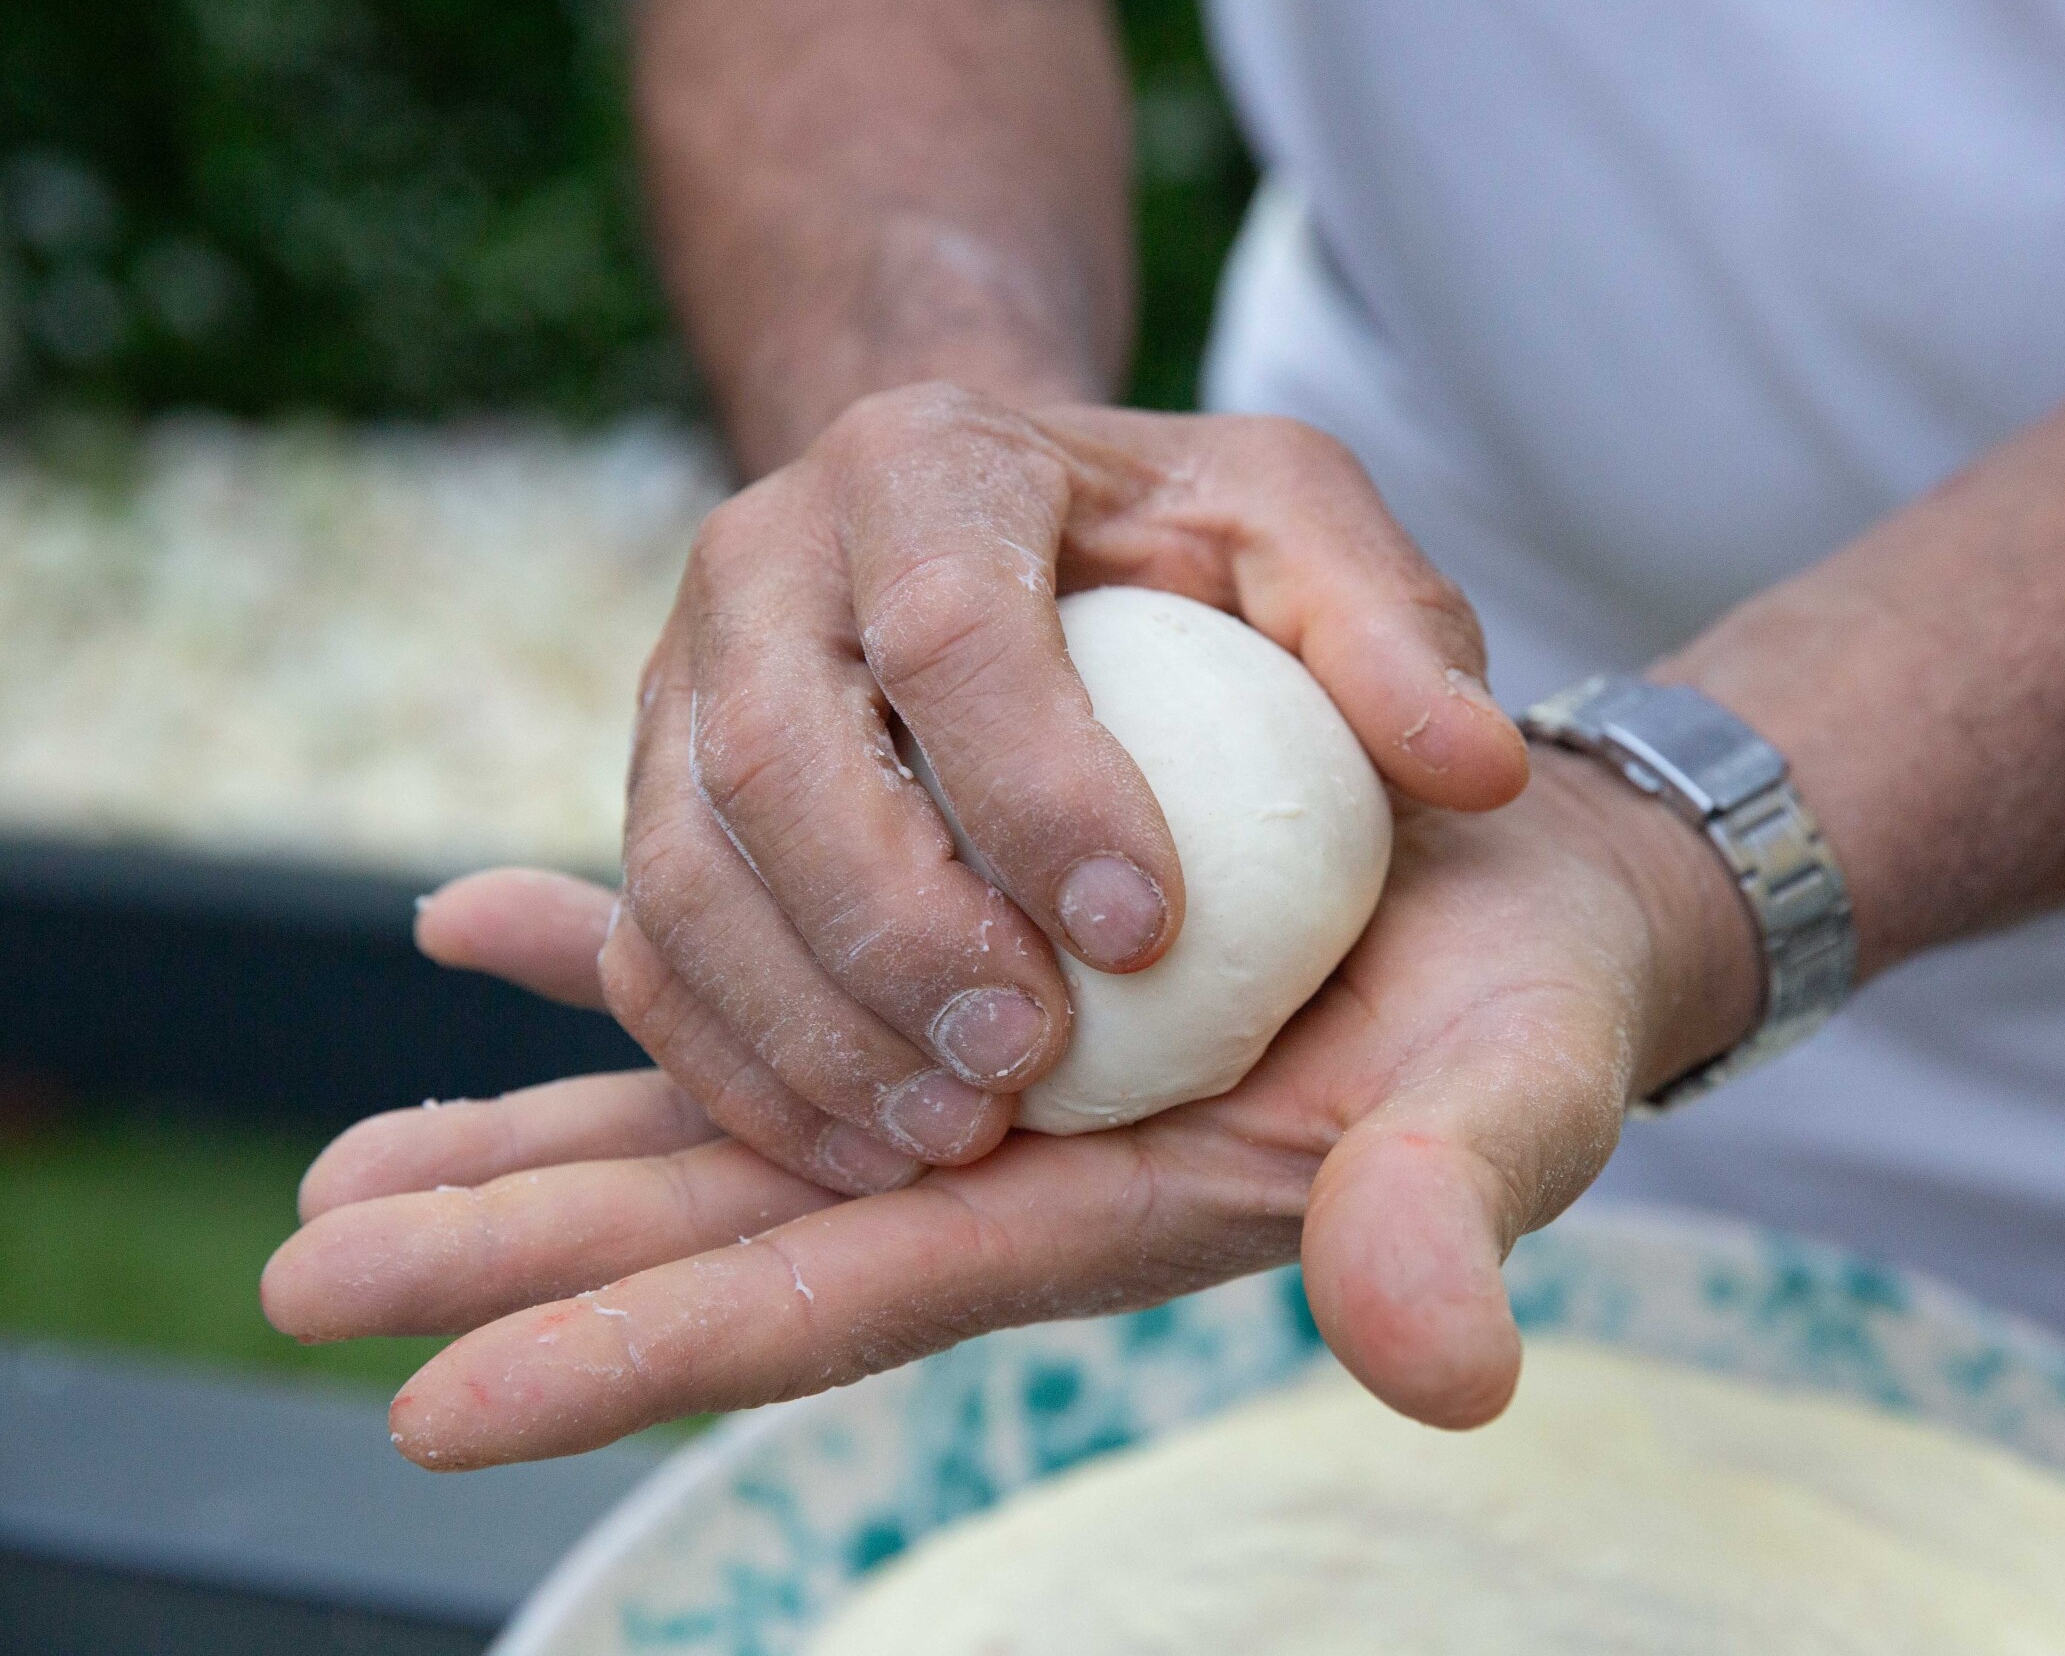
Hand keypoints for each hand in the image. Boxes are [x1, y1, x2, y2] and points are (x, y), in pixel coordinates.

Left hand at [263, 751, 1756, 1466]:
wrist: (1520, 880)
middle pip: (732, 1224)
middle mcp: (1007, 1158)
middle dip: (528, 1259)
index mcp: (1106, 1210)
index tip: (442, 1403)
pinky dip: (626, 947)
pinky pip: (771, 952)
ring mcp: (978, 1066)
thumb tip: (1430, 1367)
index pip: (846, 1299)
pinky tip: (495, 925)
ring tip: (348, 1173)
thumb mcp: (1520, 1091)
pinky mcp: (973, 957)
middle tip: (317, 1279)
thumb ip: (1454, 1215)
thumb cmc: (1528, 1001)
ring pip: (720, 1114)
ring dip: (538, 1132)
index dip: (652, 1353)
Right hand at [601, 383, 1528, 1189]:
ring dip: (804, 1028)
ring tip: (950, 1139)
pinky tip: (863, 1151)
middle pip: (774, 755)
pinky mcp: (656, 799)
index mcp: (931, 462)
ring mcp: (679, 679)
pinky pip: (649, 951)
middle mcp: (769, 555)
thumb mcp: (1306, 537)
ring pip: (683, 871)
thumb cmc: (1178, 551)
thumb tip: (1475, 774)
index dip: (1037, 789)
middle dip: (893, 934)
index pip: (954, 627)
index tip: (1146, 936)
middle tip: (1024, 1067)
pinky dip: (739, 1068)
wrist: (1002, 544)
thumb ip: (1394, 638)